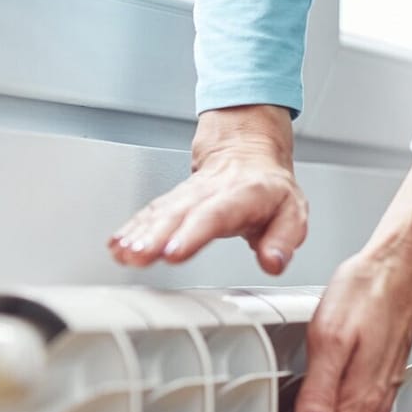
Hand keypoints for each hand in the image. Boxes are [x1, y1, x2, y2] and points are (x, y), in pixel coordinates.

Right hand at [109, 104, 307, 269]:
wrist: (248, 149)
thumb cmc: (270, 188)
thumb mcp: (293, 213)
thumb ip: (284, 240)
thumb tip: (274, 262)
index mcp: (243, 194)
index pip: (216, 214)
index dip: (193, 233)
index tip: (175, 252)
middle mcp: (210, 192)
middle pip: (179, 213)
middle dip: (155, 235)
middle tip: (138, 255)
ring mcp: (189, 194)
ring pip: (161, 212)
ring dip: (140, 233)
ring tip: (123, 253)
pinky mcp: (174, 200)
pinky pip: (151, 212)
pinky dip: (133, 228)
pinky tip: (118, 245)